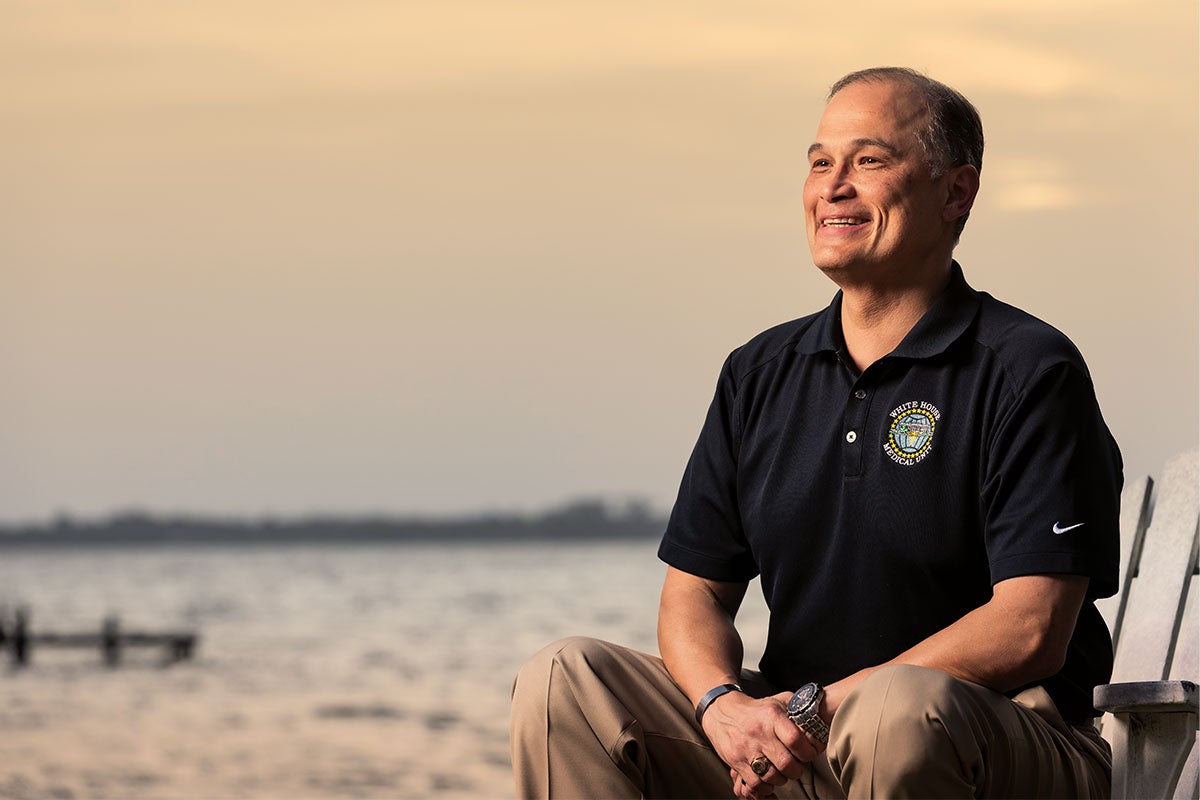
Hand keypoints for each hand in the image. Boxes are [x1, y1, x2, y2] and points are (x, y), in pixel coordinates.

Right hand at [700, 690, 824, 798]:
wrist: (722, 712)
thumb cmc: (755, 710)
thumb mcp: (777, 701)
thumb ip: (799, 707)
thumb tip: (819, 715)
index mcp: (772, 716)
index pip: (795, 740)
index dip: (808, 752)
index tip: (809, 753)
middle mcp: (759, 733)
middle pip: (786, 763)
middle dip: (796, 770)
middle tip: (796, 766)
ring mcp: (746, 749)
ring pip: (772, 776)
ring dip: (782, 779)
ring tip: (782, 771)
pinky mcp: (736, 762)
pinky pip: (755, 784)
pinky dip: (766, 787)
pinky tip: (768, 780)